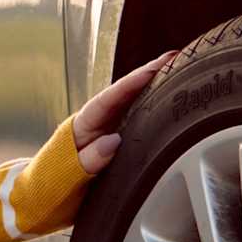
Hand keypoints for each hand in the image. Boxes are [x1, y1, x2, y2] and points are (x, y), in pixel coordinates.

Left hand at [71, 49, 177, 175]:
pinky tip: (174, 91)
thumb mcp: (71, 170)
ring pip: (137, 98)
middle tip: (174, 57)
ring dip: (156, 83)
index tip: (150, 71)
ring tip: (179, 66)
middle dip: (149, 73)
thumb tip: (112, 141)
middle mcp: (100, 117)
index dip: (130, 83)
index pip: (109, 97)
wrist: (61, 184)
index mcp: (85, 122)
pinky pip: (141, 111)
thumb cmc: (64, 174)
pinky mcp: (123, 130)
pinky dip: (156, 100)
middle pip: (127, 90)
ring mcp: (113, 122)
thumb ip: (90, 158)